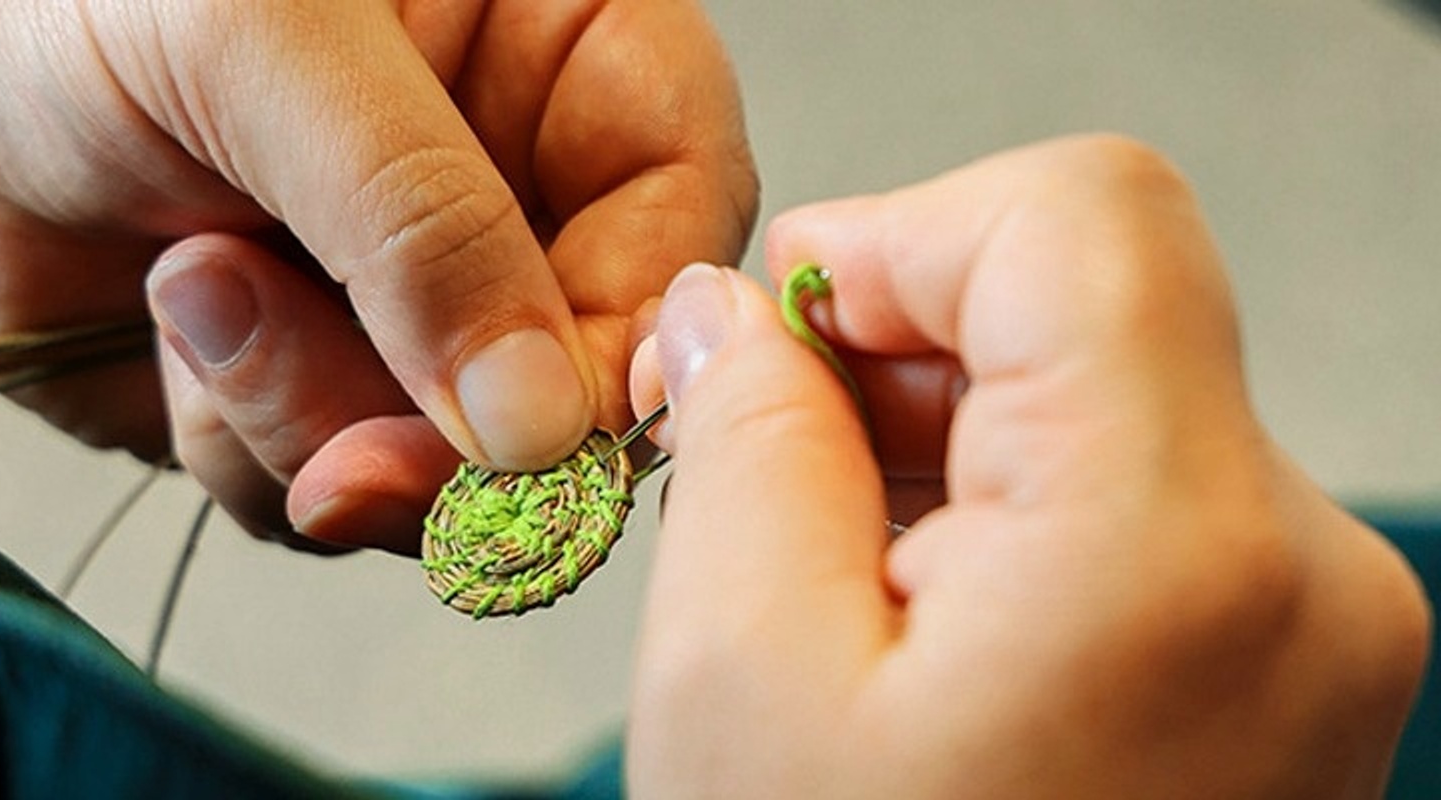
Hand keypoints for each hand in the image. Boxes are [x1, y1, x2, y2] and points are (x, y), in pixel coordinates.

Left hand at [0, 0, 754, 551]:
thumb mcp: (265, 44)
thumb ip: (420, 218)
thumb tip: (544, 423)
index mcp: (554, 43)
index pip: (682, 195)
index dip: (639, 322)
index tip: (557, 419)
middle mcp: (510, 181)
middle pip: (587, 358)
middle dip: (456, 425)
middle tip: (348, 445)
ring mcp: (426, 300)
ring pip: (465, 452)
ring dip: (320, 414)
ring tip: (197, 289)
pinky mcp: (342, 389)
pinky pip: (352, 484)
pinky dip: (254, 441)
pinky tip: (180, 333)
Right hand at [626, 135, 1428, 796]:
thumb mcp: (743, 678)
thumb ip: (744, 438)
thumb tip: (730, 310)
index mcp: (1174, 548)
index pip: (1077, 218)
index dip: (898, 233)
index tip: (777, 326)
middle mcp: (1295, 570)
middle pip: (1089, 297)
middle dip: (893, 342)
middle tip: (756, 453)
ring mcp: (1313, 622)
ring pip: (1106, 386)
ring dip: (939, 429)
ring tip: (825, 567)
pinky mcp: (1285, 659)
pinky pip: (1135, 487)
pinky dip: (1002, 500)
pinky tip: (904, 601)